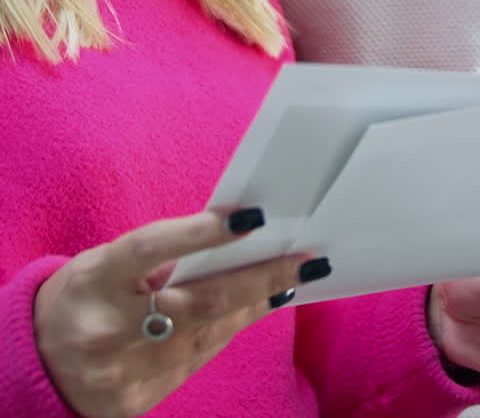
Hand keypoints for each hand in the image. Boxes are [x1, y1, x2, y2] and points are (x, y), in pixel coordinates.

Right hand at [33, 209, 326, 417]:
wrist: (38, 364)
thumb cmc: (83, 295)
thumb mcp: (105, 262)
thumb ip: (158, 256)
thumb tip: (231, 241)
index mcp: (95, 281)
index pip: (151, 250)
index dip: (201, 233)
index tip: (251, 217)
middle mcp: (107, 331)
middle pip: (196, 304)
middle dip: (259, 280)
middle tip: (304, 259)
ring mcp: (121, 375)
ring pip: (205, 337)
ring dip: (252, 306)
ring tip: (289, 279)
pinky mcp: (134, 405)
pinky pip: (193, 363)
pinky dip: (224, 333)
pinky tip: (250, 310)